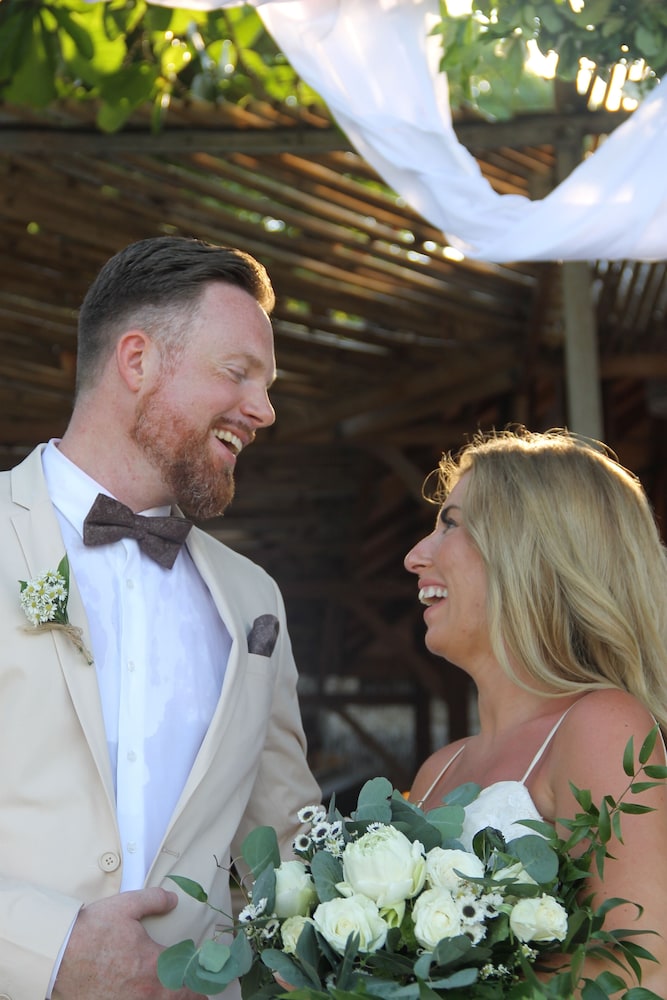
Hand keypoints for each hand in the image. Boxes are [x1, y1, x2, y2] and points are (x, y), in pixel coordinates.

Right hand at [53, 887, 202, 999]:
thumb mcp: (126, 906)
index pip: (189, 978)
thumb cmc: (92, 930)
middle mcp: (147, 990)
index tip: (210, 981)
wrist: (58, 955)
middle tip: (202, 998)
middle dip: (192, 998)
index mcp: (155, 963)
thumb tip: (174, 899)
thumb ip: (154, 900)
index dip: (202, 981)